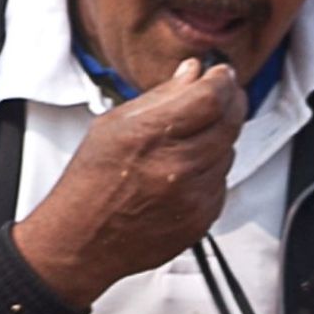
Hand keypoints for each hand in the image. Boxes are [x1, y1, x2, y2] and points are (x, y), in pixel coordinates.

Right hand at [10, 60, 244, 308]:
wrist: (83, 241)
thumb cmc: (90, 184)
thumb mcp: (113, 125)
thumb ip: (160, 96)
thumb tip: (192, 72)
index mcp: (149, 136)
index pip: (211, 97)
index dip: (223, 80)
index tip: (222, 74)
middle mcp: (175, 168)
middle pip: (230, 123)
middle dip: (230, 102)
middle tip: (221, 96)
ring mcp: (192, 197)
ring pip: (229, 152)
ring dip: (218, 138)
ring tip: (188, 141)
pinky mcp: (201, 219)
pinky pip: (222, 182)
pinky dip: (211, 171)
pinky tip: (184, 173)